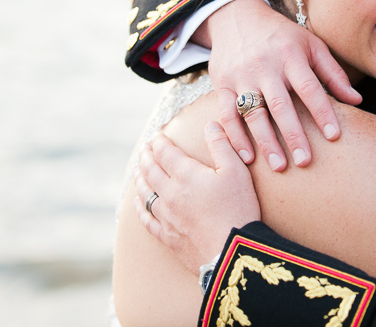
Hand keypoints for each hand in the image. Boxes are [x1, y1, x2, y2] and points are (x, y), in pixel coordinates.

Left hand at [134, 125, 260, 274]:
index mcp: (186, 174)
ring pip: (145, 192)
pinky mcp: (168, 236)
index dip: (159, 141)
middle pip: (150, 170)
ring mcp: (166, 216)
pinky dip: (139, 207)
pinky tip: (137, 202)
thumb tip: (210, 125)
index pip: (165, 152)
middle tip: (144, 148)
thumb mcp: (236, 170)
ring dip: (140, 178)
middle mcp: (170, 193)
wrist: (231, 251)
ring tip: (137, 169)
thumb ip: (221, 145)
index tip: (157, 135)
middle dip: (146, 156)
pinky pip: (146, 219)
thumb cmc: (238, 208)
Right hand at [204, 0, 361, 170]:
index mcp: (290, 55)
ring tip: (280, 167)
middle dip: (294, 135)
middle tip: (306, 162)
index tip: (334, 136)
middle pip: (280, 105)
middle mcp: (264, 66)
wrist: (236, 17)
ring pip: (254, 113)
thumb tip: (357, 100)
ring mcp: (241, 76)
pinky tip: (248, 158)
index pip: (309, 87)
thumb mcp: (311, 45)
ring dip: (266, 142)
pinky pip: (228, 114)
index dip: (322, 112)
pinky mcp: (223, 85)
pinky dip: (236, 137)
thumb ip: (333, 73)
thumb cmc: (281, 36)